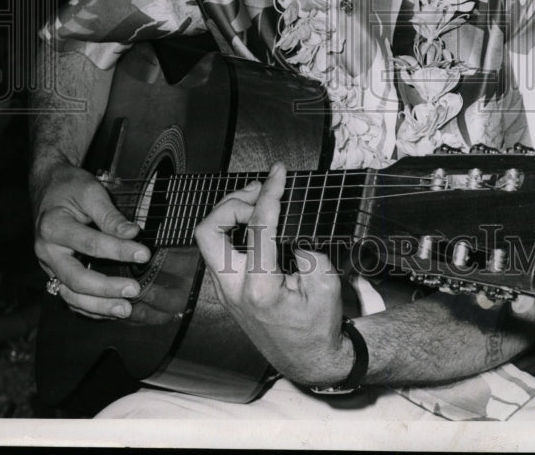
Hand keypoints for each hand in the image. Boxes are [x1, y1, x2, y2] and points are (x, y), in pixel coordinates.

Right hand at [33, 161, 149, 318]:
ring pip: (70, 295)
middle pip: (76, 278)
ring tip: (125, 309)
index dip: (119, 251)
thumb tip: (133, 234)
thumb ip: (110, 215)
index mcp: (53, 227)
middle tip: (134, 290)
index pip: (91, 244)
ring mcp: (48, 266)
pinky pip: (69, 296)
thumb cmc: (70, 187)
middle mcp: (47, 251)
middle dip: (106, 288)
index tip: (144, 254)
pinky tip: (109, 311)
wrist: (47, 187)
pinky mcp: (55, 273)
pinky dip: (89, 308)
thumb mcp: (90, 191)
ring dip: (98, 306)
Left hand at [195, 162, 352, 386]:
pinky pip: (219, 250)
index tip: (279, 174)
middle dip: (231, 202)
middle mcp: (234, 289)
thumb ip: (309, 251)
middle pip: (209, 230)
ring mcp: (226, 291)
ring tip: (257, 201)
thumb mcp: (326, 284)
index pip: (258, 226)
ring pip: (209, 239)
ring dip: (230, 214)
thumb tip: (290, 230)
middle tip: (259, 192)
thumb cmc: (317, 326)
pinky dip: (233, 229)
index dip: (270, 193)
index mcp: (259, 287)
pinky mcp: (226, 290)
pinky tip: (254, 222)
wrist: (308, 361)